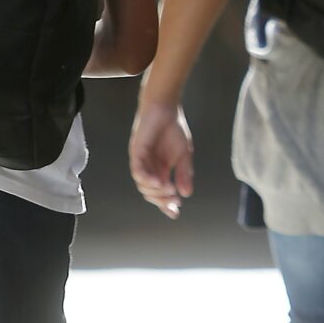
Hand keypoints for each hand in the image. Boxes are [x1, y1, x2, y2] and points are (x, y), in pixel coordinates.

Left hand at [128, 99, 194, 219]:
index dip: (166, 204)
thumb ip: (184, 174)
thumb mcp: (184, 155)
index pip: (161, 193)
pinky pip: (137, 171)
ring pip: (142, 185)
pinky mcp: (136, 152)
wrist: (166, 108)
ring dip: (155, 191)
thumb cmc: (174, 129)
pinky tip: (159, 182)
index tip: (175, 214)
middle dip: (162, 200)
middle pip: (150, 193)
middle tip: (174, 200)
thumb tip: (187, 194)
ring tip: (169, 189)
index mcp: (160, 171)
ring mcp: (141, 161)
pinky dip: (147, 179)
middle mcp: (149, 169)